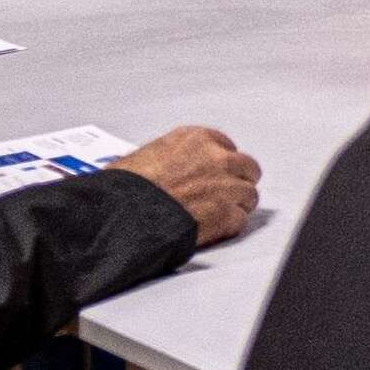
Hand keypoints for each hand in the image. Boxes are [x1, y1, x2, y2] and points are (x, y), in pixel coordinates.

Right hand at [111, 125, 261, 245]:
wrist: (121, 216)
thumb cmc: (122, 189)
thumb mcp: (143, 156)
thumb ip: (170, 157)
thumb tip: (167, 169)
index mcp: (197, 139)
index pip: (226, 146)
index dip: (220, 164)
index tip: (215, 174)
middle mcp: (217, 158)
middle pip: (246, 168)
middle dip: (236, 181)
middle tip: (222, 196)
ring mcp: (226, 186)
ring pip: (248, 195)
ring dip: (236, 206)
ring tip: (217, 216)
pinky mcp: (226, 214)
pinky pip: (240, 221)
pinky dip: (229, 227)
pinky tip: (213, 231)